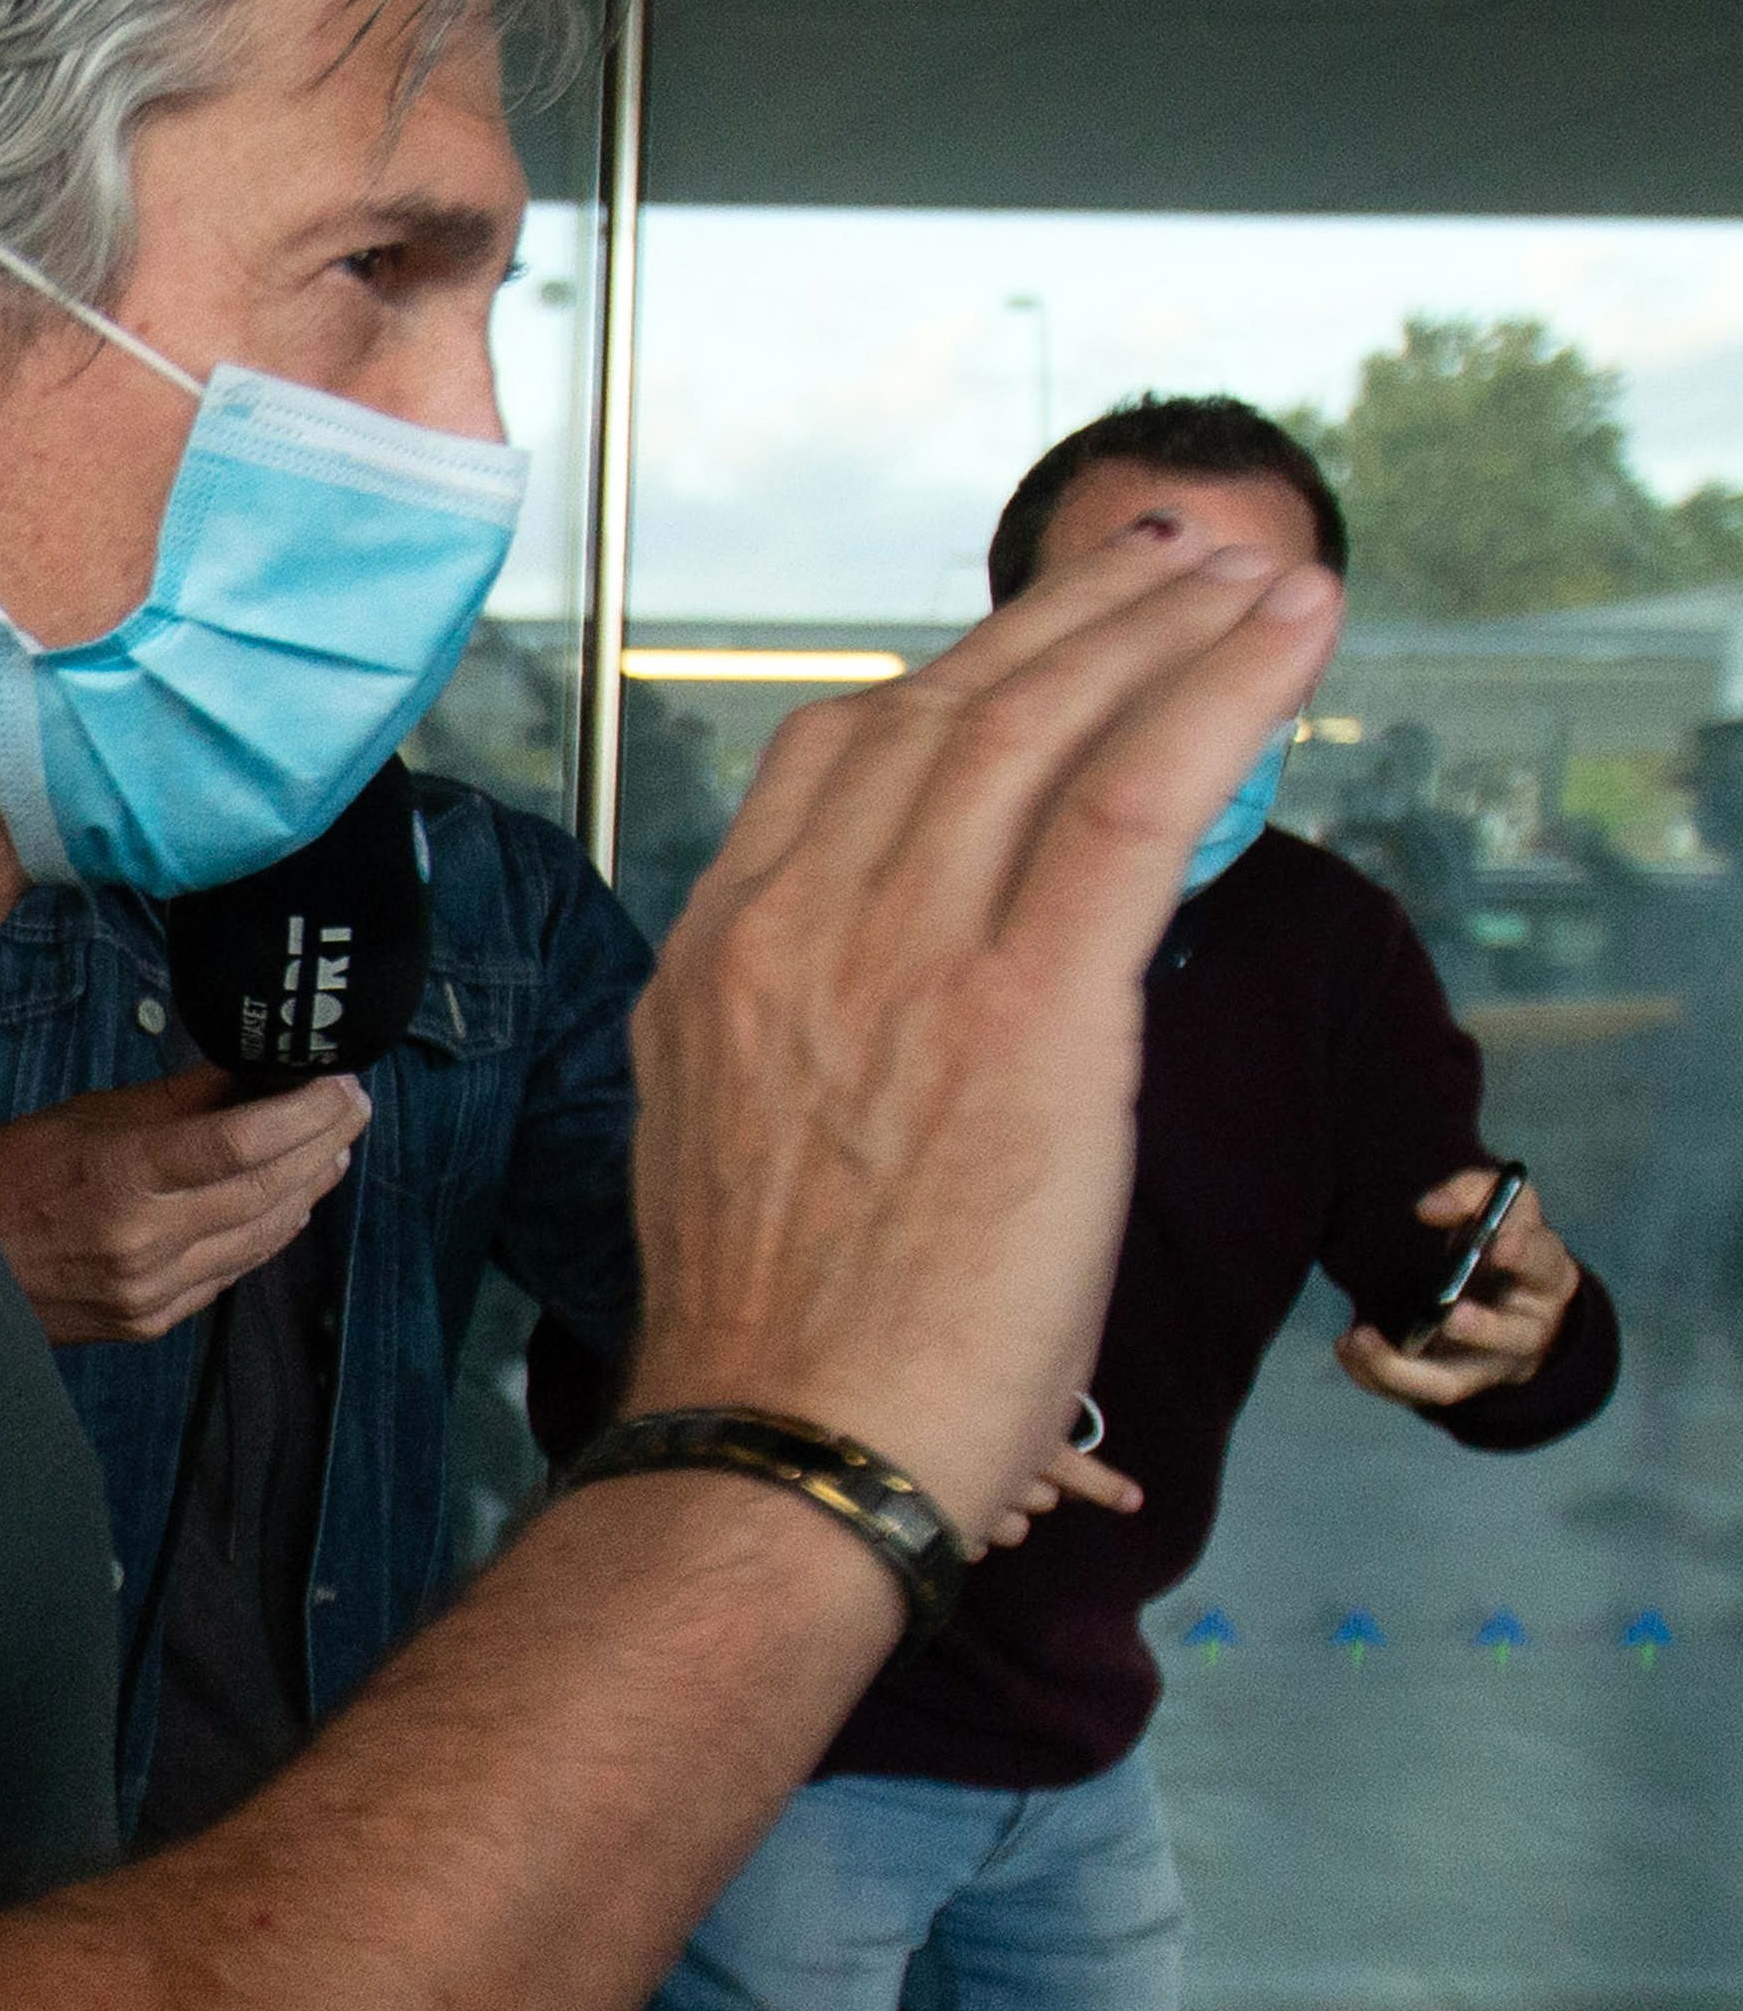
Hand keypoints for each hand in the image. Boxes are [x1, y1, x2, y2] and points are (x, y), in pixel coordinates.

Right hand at [0, 1067, 366, 1343]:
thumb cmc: (6, 1180)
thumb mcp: (81, 1119)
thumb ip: (172, 1102)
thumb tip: (246, 1072)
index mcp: (121, 1177)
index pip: (239, 1142)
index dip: (303, 1112)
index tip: (341, 1083)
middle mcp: (144, 1241)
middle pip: (265, 1189)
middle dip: (321, 1144)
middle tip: (354, 1107)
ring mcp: (152, 1289)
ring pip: (261, 1237)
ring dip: (307, 1191)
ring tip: (334, 1150)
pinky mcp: (153, 1320)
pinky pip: (230, 1272)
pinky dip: (268, 1234)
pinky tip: (286, 1205)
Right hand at [623, 523, 1338, 1558]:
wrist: (770, 1453)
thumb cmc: (772, 1360)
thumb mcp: (731, 1161)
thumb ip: (796, 1057)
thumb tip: (881, 1044)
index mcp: (717, 968)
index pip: (835, 763)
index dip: (952, 677)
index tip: (1033, 646)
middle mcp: (794, 931)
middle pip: (941, 708)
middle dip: (1074, 614)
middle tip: (1170, 557)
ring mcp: (900, 959)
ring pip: (1040, 723)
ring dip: (1166, 623)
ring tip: (1255, 571)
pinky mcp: (1024, 1010)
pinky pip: (1130, 795)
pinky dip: (1225, 688)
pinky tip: (1293, 626)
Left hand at [1338, 1165, 1575, 1411]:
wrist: (1496, 1288)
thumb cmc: (1496, 1238)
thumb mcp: (1492, 1203)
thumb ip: (1467, 1193)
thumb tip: (1429, 1208)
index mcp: (1544, 1275)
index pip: (1543, 1266)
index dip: (1525, 1257)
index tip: (1500, 1245)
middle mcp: (1525, 1328)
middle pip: (1512, 1337)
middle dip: (1483, 1329)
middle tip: (1449, 1314)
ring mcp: (1485, 1365)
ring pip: (1452, 1383)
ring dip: (1403, 1368)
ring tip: (1360, 1338)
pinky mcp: (1447, 1381)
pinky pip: (1410, 1392)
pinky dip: (1374, 1375)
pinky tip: (1346, 1345)